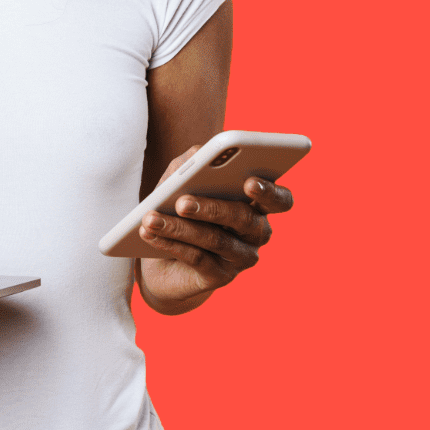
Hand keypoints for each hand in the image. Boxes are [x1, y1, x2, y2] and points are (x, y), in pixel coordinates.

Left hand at [135, 144, 294, 312]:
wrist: (163, 262)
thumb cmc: (178, 211)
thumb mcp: (179, 184)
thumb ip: (189, 164)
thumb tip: (198, 151)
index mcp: (257, 204)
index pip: (281, 199)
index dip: (270, 192)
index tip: (249, 182)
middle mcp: (256, 232)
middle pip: (244, 219)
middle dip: (211, 208)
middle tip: (182, 201)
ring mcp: (241, 257)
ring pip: (216, 240)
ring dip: (178, 227)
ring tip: (150, 217)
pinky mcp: (221, 277)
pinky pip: (197, 259)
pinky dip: (170, 244)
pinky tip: (148, 233)